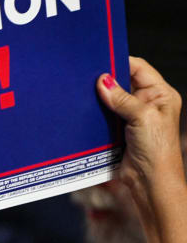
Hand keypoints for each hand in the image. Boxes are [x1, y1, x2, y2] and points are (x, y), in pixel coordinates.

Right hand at [97, 57, 183, 199]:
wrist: (149, 182)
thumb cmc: (157, 151)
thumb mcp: (142, 117)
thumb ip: (122, 98)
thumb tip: (103, 80)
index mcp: (161, 95)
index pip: (138, 68)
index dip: (119, 62)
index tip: (98, 60)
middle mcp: (147, 103)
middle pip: (123, 81)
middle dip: (106, 80)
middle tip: (85, 76)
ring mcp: (132, 116)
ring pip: (111, 98)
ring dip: (98, 97)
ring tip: (81, 92)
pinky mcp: (119, 129)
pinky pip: (104, 114)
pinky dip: (94, 112)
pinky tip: (83, 109)